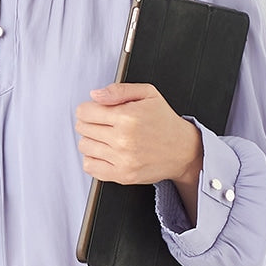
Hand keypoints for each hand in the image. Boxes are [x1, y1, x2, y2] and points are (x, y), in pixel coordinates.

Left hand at [74, 82, 202, 185]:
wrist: (183, 150)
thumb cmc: (165, 121)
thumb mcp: (148, 94)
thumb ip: (119, 90)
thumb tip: (95, 95)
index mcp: (127, 117)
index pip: (85, 112)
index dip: (89, 108)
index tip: (97, 110)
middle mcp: (123, 139)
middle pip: (82, 128)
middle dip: (90, 122)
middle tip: (105, 123)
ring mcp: (122, 160)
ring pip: (84, 146)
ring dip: (91, 140)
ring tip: (107, 138)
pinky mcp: (122, 175)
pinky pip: (90, 167)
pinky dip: (93, 159)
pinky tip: (106, 152)